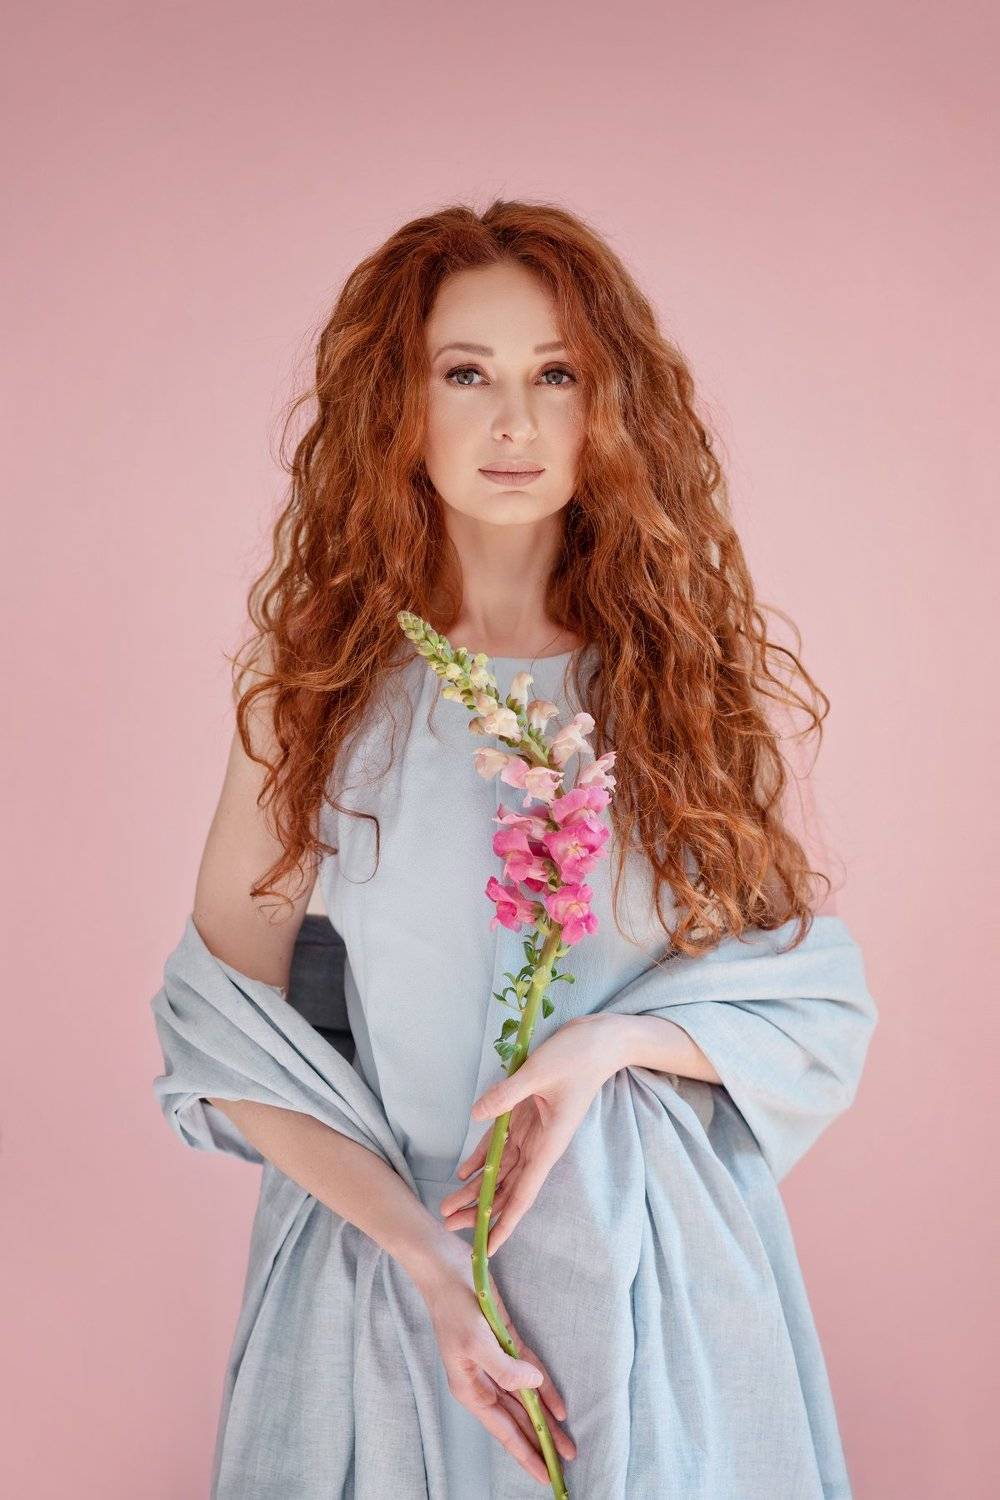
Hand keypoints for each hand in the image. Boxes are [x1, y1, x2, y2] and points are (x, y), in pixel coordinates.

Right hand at [416, 1236, 577, 1484]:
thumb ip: (505, 1370)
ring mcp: (495, 1360)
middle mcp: (483, 1380)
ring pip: (525, 1400)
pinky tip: (559, 1406)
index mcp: (470, 1388)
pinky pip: (529, 1371)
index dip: (525, 1454)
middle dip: (540, 1444)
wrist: (444, 1265)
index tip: (545, 1476)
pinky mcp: (505, 1340)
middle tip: (566, 1466)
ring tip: (568, 1444)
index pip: (503, 1431)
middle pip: (516, 1421)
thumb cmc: (453, 1305)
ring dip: (546, 1421)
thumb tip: (534, 1388)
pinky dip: (545, 1389)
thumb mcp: (476, 1342)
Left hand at [439, 1016, 617, 1254]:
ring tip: (448, 1205)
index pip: (522, 1194)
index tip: (488, 1249)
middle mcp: (539, 1145)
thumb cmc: (578, 1056)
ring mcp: (532, 1131)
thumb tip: (477, 1115)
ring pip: (501, 1170)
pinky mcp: (526, 1116)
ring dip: (476, 1189)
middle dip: (480, 1211)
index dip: (504, 1223)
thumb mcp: (539, 1072)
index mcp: (548, 1144)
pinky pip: (501, 1143)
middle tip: (448, 1225)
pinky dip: (482, 1159)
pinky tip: (463, 1174)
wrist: (600, 1041)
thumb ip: (507, 1095)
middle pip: (507, 1189)